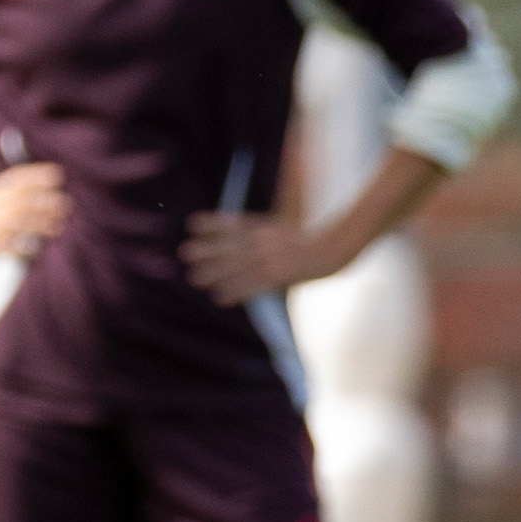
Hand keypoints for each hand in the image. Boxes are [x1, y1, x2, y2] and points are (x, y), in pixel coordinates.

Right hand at [0, 163, 67, 265]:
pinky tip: (34, 248)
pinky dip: (19, 246)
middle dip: (45, 201)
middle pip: (21, 199)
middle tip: (66, 204)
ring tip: (58, 226)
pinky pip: (2, 245)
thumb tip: (51, 178)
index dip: (38, 175)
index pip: (18, 178)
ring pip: (15, 221)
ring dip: (38, 223)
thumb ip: (14, 187)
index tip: (58, 175)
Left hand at [183, 208, 334, 306]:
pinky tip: (219, 297)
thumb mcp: (281, 230)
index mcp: (266, 227)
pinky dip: (236, 291)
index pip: (235, 224)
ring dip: (215, 273)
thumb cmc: (308, 240)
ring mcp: (272, 259)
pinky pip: (254, 285)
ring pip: (239, 267)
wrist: (335, 247)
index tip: (192, 224)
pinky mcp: (280, 276)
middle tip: (184, 253)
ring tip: (194, 278)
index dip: (213, 224)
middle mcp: (265, 241)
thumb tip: (239, 234)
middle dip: (207, 250)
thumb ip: (260, 233)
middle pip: (232, 246)